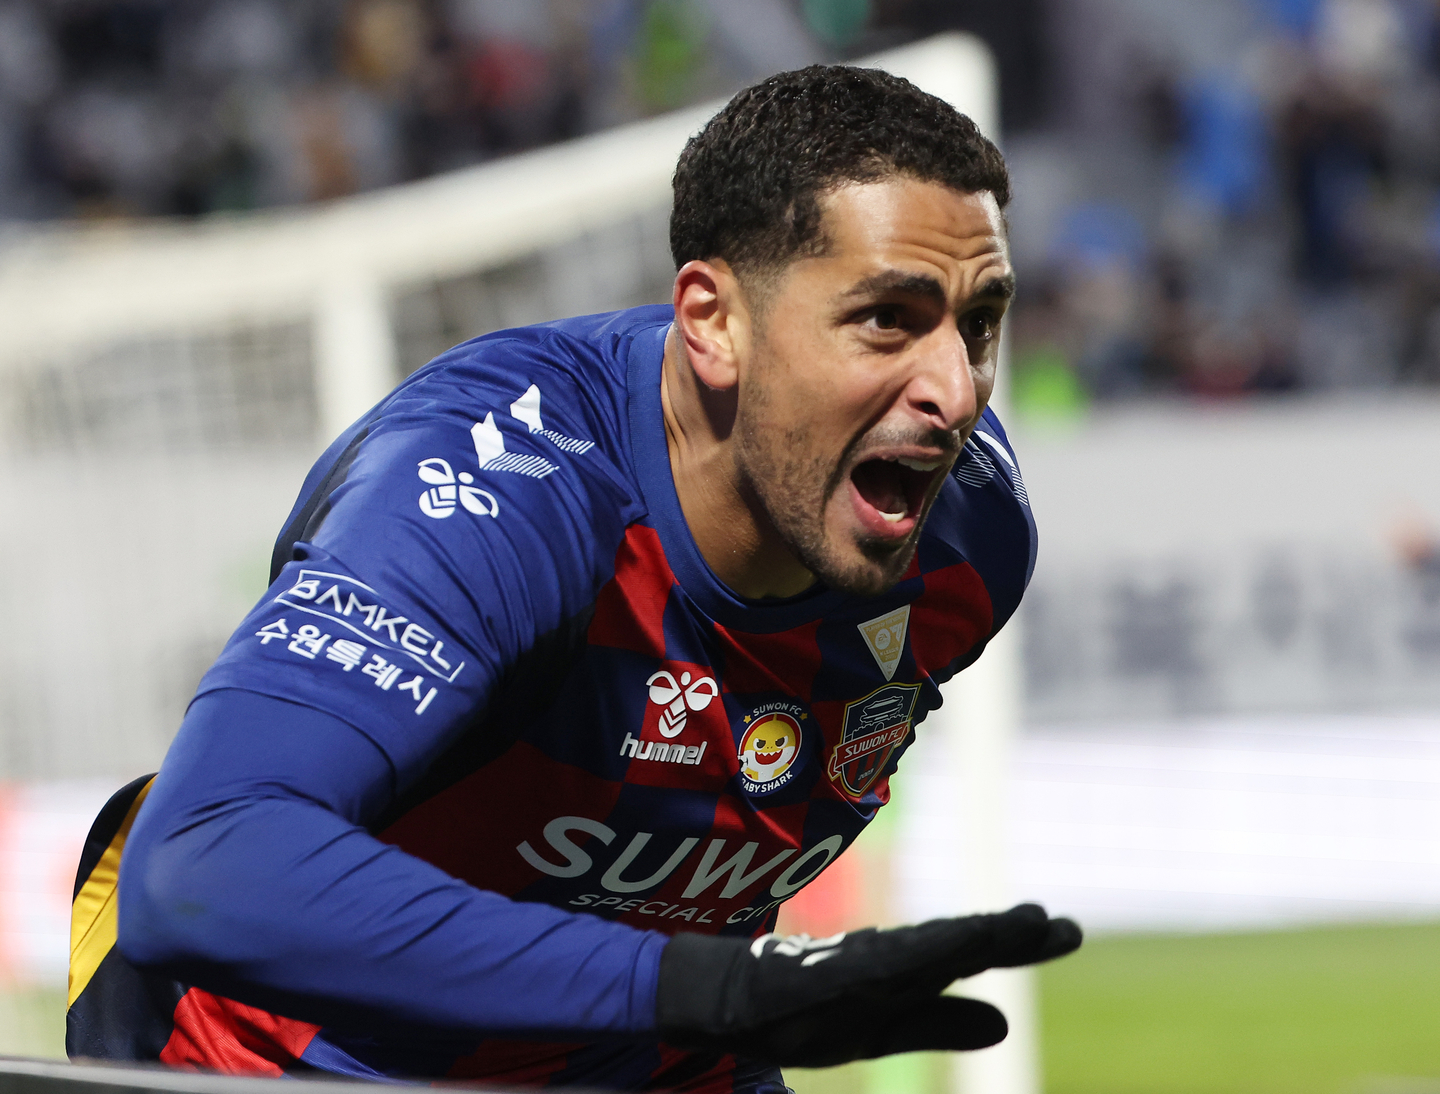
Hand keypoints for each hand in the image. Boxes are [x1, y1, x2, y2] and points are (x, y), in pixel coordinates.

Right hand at [655, 902, 1080, 1067]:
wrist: (730, 1000)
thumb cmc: (806, 1011)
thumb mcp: (884, 1029)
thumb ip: (938, 1021)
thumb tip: (1003, 1024)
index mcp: (909, 973)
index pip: (970, 952)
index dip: (1017, 941)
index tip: (1064, 928)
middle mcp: (892, 963)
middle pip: (960, 944)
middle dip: (1010, 936)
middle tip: (1061, 926)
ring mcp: (863, 968)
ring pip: (931, 950)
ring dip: (977, 938)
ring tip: (1023, 929)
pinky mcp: (836, 977)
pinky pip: (890, 967)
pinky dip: (924, 955)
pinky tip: (957, 946)